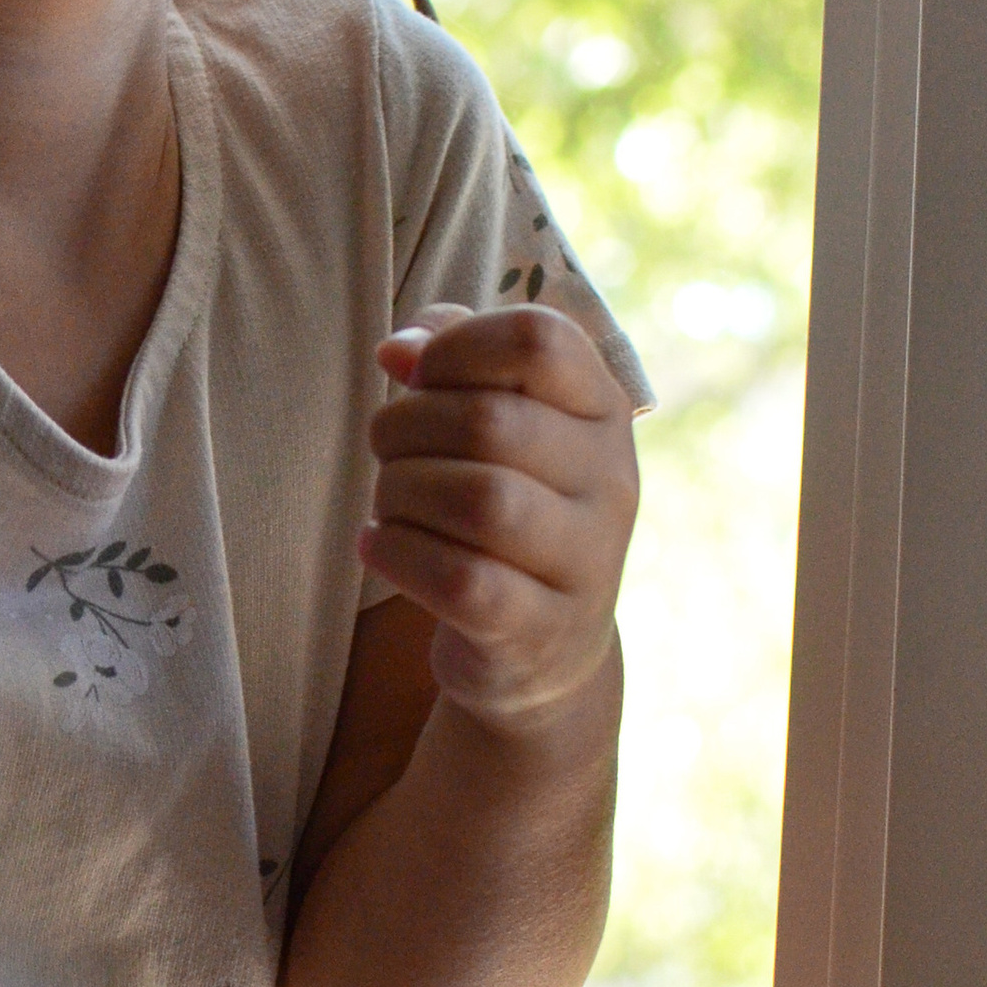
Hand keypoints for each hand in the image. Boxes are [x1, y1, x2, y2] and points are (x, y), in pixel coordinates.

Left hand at [361, 301, 636, 729]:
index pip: (539, 340)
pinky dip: (397, 554)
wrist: (544, 647)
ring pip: (478, 501)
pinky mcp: (540, 629)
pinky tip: (377, 546)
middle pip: (489, 422)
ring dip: (399, 492)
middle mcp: (610, 481)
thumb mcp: (495, 420)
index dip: (456, 346)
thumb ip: (452, 359)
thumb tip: (399, 351)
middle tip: (387, 449)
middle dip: (405, 427)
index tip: (419, 377)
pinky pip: (460, 580)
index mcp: (602, 409)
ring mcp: (586, 561)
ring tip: (386, 504)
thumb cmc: (506, 503)